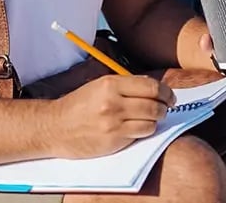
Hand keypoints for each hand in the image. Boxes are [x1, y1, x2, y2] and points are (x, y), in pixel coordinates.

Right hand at [54, 75, 174, 157]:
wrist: (56, 127)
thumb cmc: (79, 104)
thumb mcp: (100, 85)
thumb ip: (126, 85)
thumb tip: (154, 87)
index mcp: (111, 84)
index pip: (151, 86)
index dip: (165, 92)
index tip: (169, 96)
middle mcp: (113, 103)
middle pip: (154, 105)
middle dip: (165, 107)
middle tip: (165, 108)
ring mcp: (113, 124)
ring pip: (151, 122)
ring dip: (156, 120)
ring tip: (152, 118)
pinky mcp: (113, 142)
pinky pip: (140, 135)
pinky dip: (144, 131)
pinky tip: (138, 127)